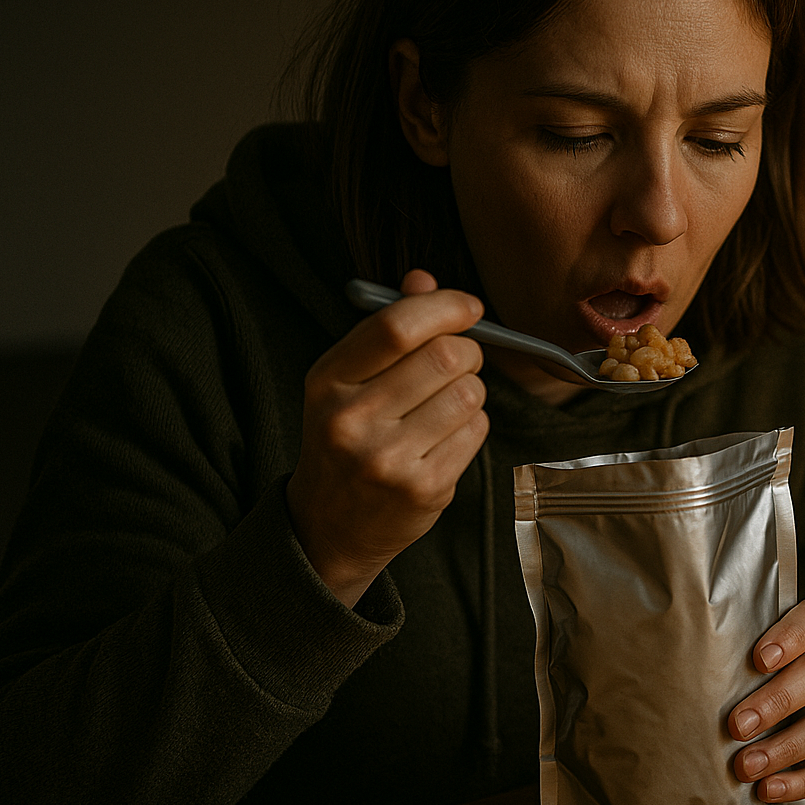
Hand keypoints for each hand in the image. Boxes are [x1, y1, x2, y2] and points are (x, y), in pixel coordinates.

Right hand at [287, 270, 488, 606]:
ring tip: (447, 403)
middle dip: (467, 351)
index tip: (469, 306)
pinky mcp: (423, 488)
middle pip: (445, 356)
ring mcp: (387, 459)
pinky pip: (476, 431)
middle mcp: (351, 420)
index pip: (397, 327)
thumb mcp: (346, 381)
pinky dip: (473, 425)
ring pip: (469, 393)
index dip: (445, 306)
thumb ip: (386, 328)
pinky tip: (446, 437)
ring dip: (471, 390)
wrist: (329, 525)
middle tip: (460, 361)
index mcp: (327, 382)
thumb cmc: (346, 438)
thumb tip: (424, 279)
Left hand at [729, 599, 804, 802]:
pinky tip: (769, 788)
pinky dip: (801, 781)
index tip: (760, 659)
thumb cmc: (750, 669)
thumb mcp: (743, 649)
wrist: (776, 701)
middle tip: (738, 725)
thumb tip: (662, 650)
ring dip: (786, 748)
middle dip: (777, 701)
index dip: (792, 636)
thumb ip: (722, 646)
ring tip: (747, 766)